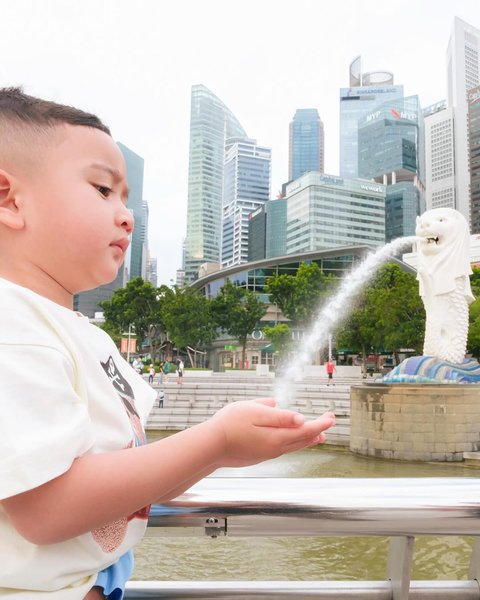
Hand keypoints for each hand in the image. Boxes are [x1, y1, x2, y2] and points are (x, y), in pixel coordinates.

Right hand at [210, 398, 334, 466]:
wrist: (210, 446)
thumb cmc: (229, 425)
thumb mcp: (255, 412)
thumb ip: (279, 416)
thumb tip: (299, 417)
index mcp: (277, 437)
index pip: (306, 430)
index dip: (320, 423)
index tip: (332, 417)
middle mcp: (275, 449)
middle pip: (302, 439)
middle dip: (318, 430)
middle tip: (329, 422)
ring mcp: (267, 453)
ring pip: (294, 446)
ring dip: (307, 439)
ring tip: (318, 435)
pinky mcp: (259, 455)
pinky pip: (283, 448)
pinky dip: (294, 443)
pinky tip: (292, 439)